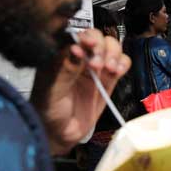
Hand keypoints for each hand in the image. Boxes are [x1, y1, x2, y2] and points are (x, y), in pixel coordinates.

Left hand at [32, 29, 129, 154]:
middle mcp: (79, 58)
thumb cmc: (47, 111)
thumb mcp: (52, 91)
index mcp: (60, 56)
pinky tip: (116, 72)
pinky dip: (123, 64)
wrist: (59, 134)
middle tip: (97, 64)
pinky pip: (122, 64)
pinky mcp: (108, 80)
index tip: (89, 44)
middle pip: (98, 38)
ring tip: (109, 69)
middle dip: (101, 47)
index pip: (77, 36)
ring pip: (112, 47)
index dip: (86, 36)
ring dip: (114, 54)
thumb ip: (65, 70)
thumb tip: (76, 48)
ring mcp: (95, 68)